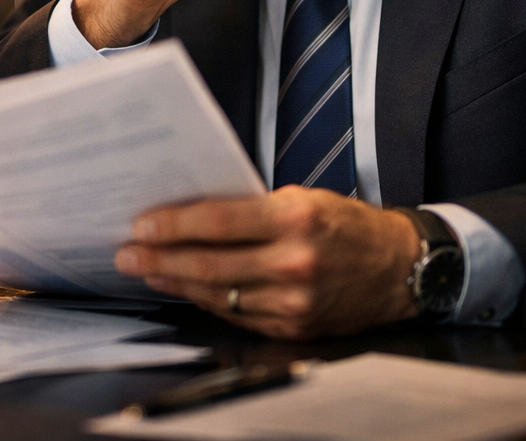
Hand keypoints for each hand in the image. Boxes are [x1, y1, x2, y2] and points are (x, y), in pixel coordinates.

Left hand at [114, 187, 421, 338]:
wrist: (399, 267)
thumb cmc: (344, 223)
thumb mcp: (301, 197)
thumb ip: (250, 206)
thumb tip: (191, 212)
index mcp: (294, 218)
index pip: (218, 222)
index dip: (173, 225)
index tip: (141, 224)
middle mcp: (294, 263)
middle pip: (209, 264)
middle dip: (159, 259)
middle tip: (126, 254)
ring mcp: (294, 302)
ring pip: (218, 294)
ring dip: (174, 282)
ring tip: (146, 270)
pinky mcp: (294, 327)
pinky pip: (237, 313)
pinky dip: (205, 300)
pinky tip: (184, 288)